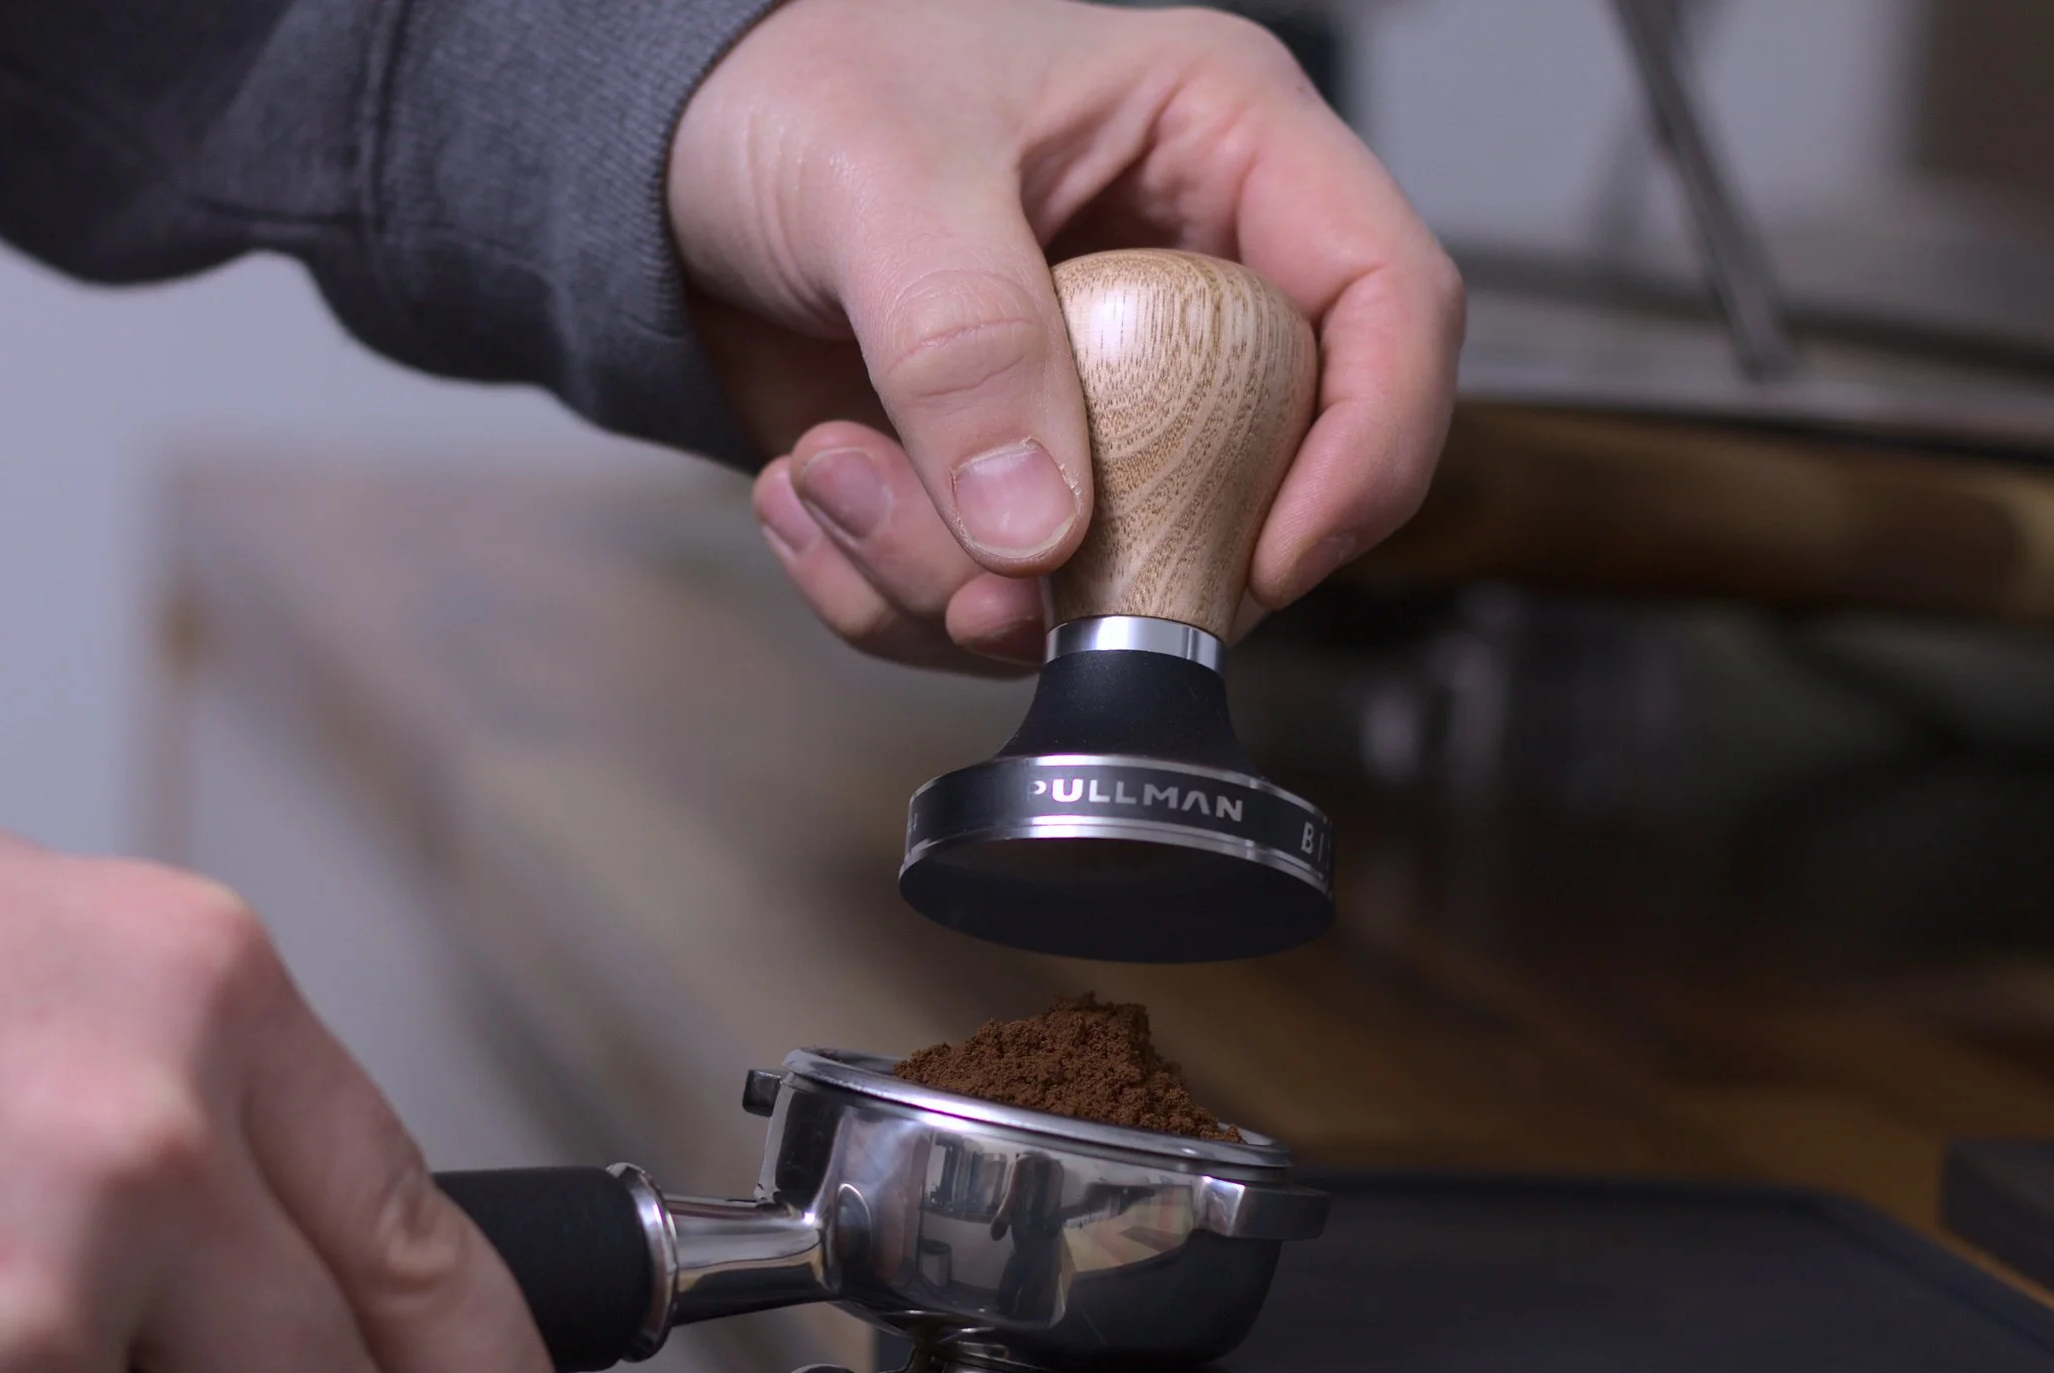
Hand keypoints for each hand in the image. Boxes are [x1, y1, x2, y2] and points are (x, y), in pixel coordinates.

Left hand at [670, 0, 1461, 671]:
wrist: (661, 172)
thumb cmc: (793, 89)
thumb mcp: (882, 173)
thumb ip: (965, 342)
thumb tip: (1042, 526)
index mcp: (1225, 147)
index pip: (1392, 301)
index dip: (1369, 446)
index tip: (1270, 557)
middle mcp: (1189, 287)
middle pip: (1263, 485)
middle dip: (1115, 562)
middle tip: (984, 565)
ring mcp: (1103, 405)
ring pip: (1116, 576)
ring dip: (958, 583)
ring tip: (832, 474)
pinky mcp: (1015, 488)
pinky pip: (999, 603)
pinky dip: (892, 588)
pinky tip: (813, 490)